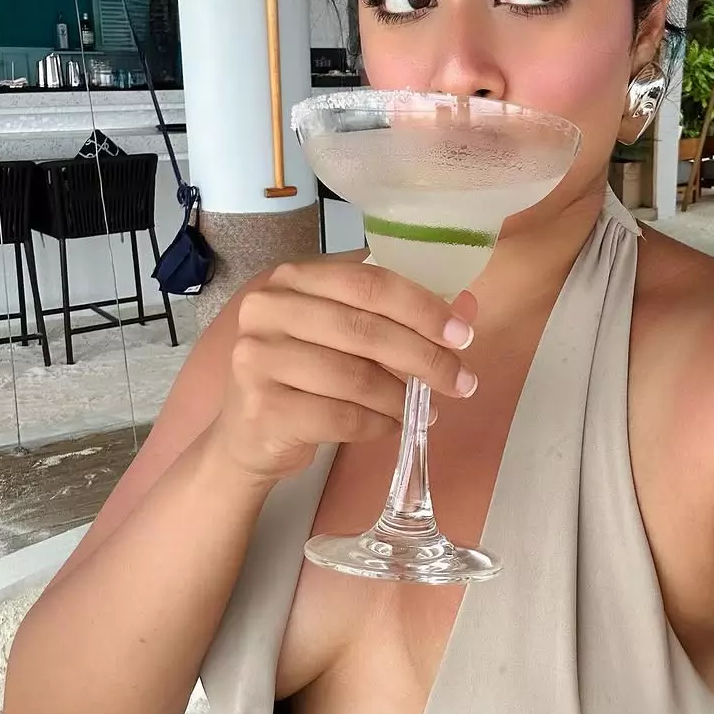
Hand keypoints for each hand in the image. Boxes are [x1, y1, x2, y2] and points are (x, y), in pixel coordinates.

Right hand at [209, 259, 477, 482]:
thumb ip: (395, 318)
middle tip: (461, 381)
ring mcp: (259, 359)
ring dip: (402, 398)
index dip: (422, 308)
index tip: (463, 335)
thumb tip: (467, 310)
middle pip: (365, 330)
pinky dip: (378, 425)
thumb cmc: (303, 374)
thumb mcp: (342, 334)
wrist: (247, 435)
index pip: (369, 283)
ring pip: (356, 377)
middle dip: (425, 358)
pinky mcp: (263, 408)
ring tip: (426, 410)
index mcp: (292, 278)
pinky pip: (342, 417)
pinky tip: (393, 427)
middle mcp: (268, 310)